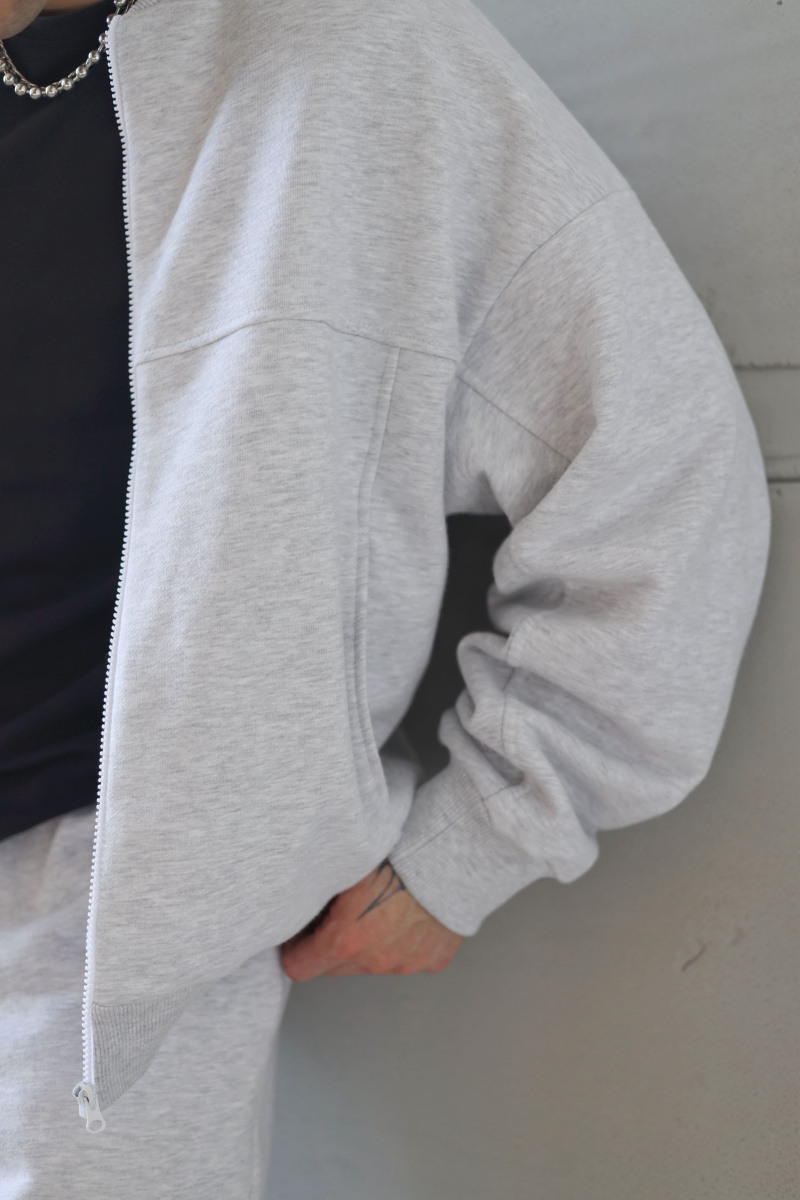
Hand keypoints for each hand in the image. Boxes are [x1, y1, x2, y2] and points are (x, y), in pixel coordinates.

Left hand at [280, 859, 463, 979]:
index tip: (301, 932)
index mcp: (346, 941)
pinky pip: (408, 956)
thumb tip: (295, 908)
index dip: (296, 947)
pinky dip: (404, 940)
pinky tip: (409, 911)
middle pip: (335, 967)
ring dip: (369, 943)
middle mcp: (376, 961)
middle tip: (340, 910)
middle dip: (331, 945)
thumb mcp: (341, 869)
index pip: (299, 967)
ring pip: (372, 962)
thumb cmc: (395, 853)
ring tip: (381, 904)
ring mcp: (408, 963)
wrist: (451, 852)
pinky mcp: (434, 959)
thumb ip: (315, 898)